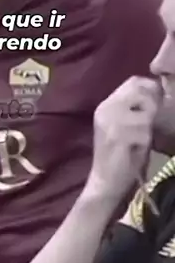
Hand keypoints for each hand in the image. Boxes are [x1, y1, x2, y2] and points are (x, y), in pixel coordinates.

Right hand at [89, 76, 161, 198]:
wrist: (105, 181)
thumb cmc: (119, 154)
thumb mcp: (123, 125)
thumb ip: (134, 108)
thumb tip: (158, 91)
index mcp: (106, 104)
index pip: (134, 81)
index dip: (150, 89)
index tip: (157, 105)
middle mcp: (106, 108)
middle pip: (141, 92)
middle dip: (152, 107)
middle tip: (150, 124)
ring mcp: (112, 122)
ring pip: (147, 113)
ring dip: (149, 128)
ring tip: (141, 140)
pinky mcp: (120, 136)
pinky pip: (146, 131)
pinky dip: (147, 142)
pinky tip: (137, 150)